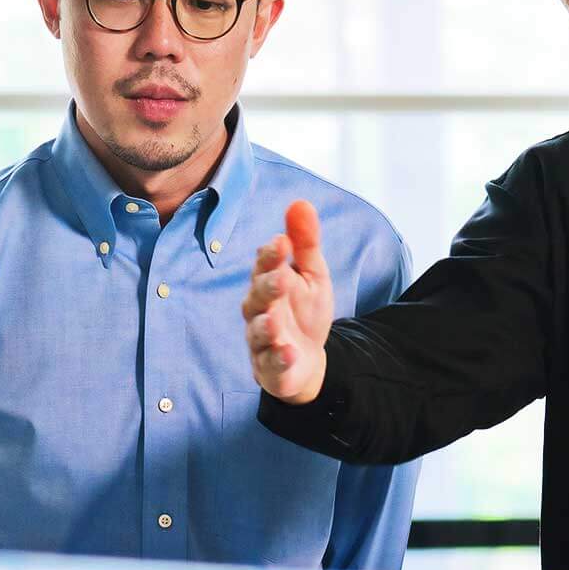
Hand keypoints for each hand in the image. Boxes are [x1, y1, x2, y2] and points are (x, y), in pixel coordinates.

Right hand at [243, 200, 334, 404]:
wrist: (306, 359)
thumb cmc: (303, 310)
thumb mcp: (311, 275)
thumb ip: (305, 242)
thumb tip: (300, 202)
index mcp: (268, 282)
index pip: (264, 265)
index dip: (272, 255)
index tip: (282, 242)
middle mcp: (259, 310)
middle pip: (258, 296)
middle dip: (268, 286)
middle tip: (281, 277)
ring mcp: (262, 340)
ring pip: (259, 331)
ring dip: (267, 325)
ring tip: (277, 319)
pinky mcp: (270, 367)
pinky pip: (271, 364)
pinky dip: (279, 358)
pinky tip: (289, 352)